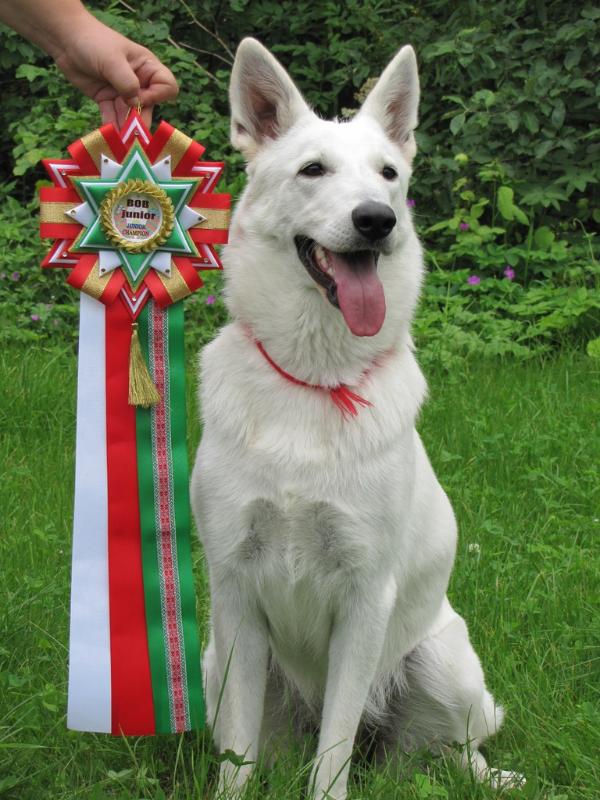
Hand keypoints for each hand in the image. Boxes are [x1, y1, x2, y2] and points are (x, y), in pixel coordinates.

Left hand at [53, 13, 177, 126]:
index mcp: (147, 67)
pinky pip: (112, 117)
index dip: (157, 96)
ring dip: (125, 129)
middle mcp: (138, 82)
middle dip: (140, 120)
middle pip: (148, 107)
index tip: (139, 97)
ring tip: (120, 142)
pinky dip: (110, 127)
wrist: (65, 39)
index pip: (167, 87)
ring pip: (129, 116)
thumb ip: (127, 83)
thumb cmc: (93, 41)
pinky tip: (108, 137)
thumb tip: (136, 104)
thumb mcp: (112, 60)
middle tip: (132, 135)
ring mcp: (122, 92)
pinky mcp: (107, 100)